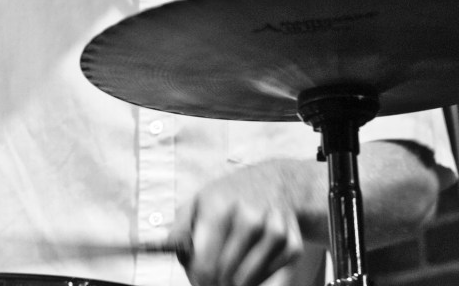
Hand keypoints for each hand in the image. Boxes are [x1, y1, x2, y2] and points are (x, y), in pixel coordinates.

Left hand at [170, 166, 302, 285]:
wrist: (275, 183)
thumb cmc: (230, 196)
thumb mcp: (198, 203)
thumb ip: (178, 230)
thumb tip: (165, 248)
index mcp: (220, 207)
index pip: (206, 264)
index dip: (198, 278)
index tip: (197, 278)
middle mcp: (250, 218)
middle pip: (225, 276)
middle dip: (214, 281)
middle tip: (212, 276)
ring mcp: (275, 232)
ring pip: (247, 282)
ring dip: (236, 283)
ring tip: (230, 268)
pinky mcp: (293, 245)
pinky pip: (272, 282)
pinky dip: (259, 280)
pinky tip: (252, 263)